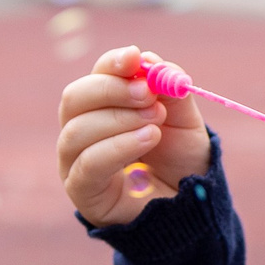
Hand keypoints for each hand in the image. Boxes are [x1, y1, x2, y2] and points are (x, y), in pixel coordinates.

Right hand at [57, 45, 209, 226]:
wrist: (189, 206)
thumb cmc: (180, 160)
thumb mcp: (183, 120)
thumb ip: (169, 90)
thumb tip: (148, 59)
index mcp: (102, 106)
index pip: (95, 76)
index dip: (112, 64)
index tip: (135, 58)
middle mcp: (81, 130)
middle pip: (74, 99)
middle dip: (111, 90)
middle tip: (147, 94)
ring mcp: (75, 162)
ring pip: (77, 131)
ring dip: (119, 120)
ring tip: (156, 123)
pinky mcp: (81, 191)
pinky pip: (88, 163)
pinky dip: (117, 146)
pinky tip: (148, 138)